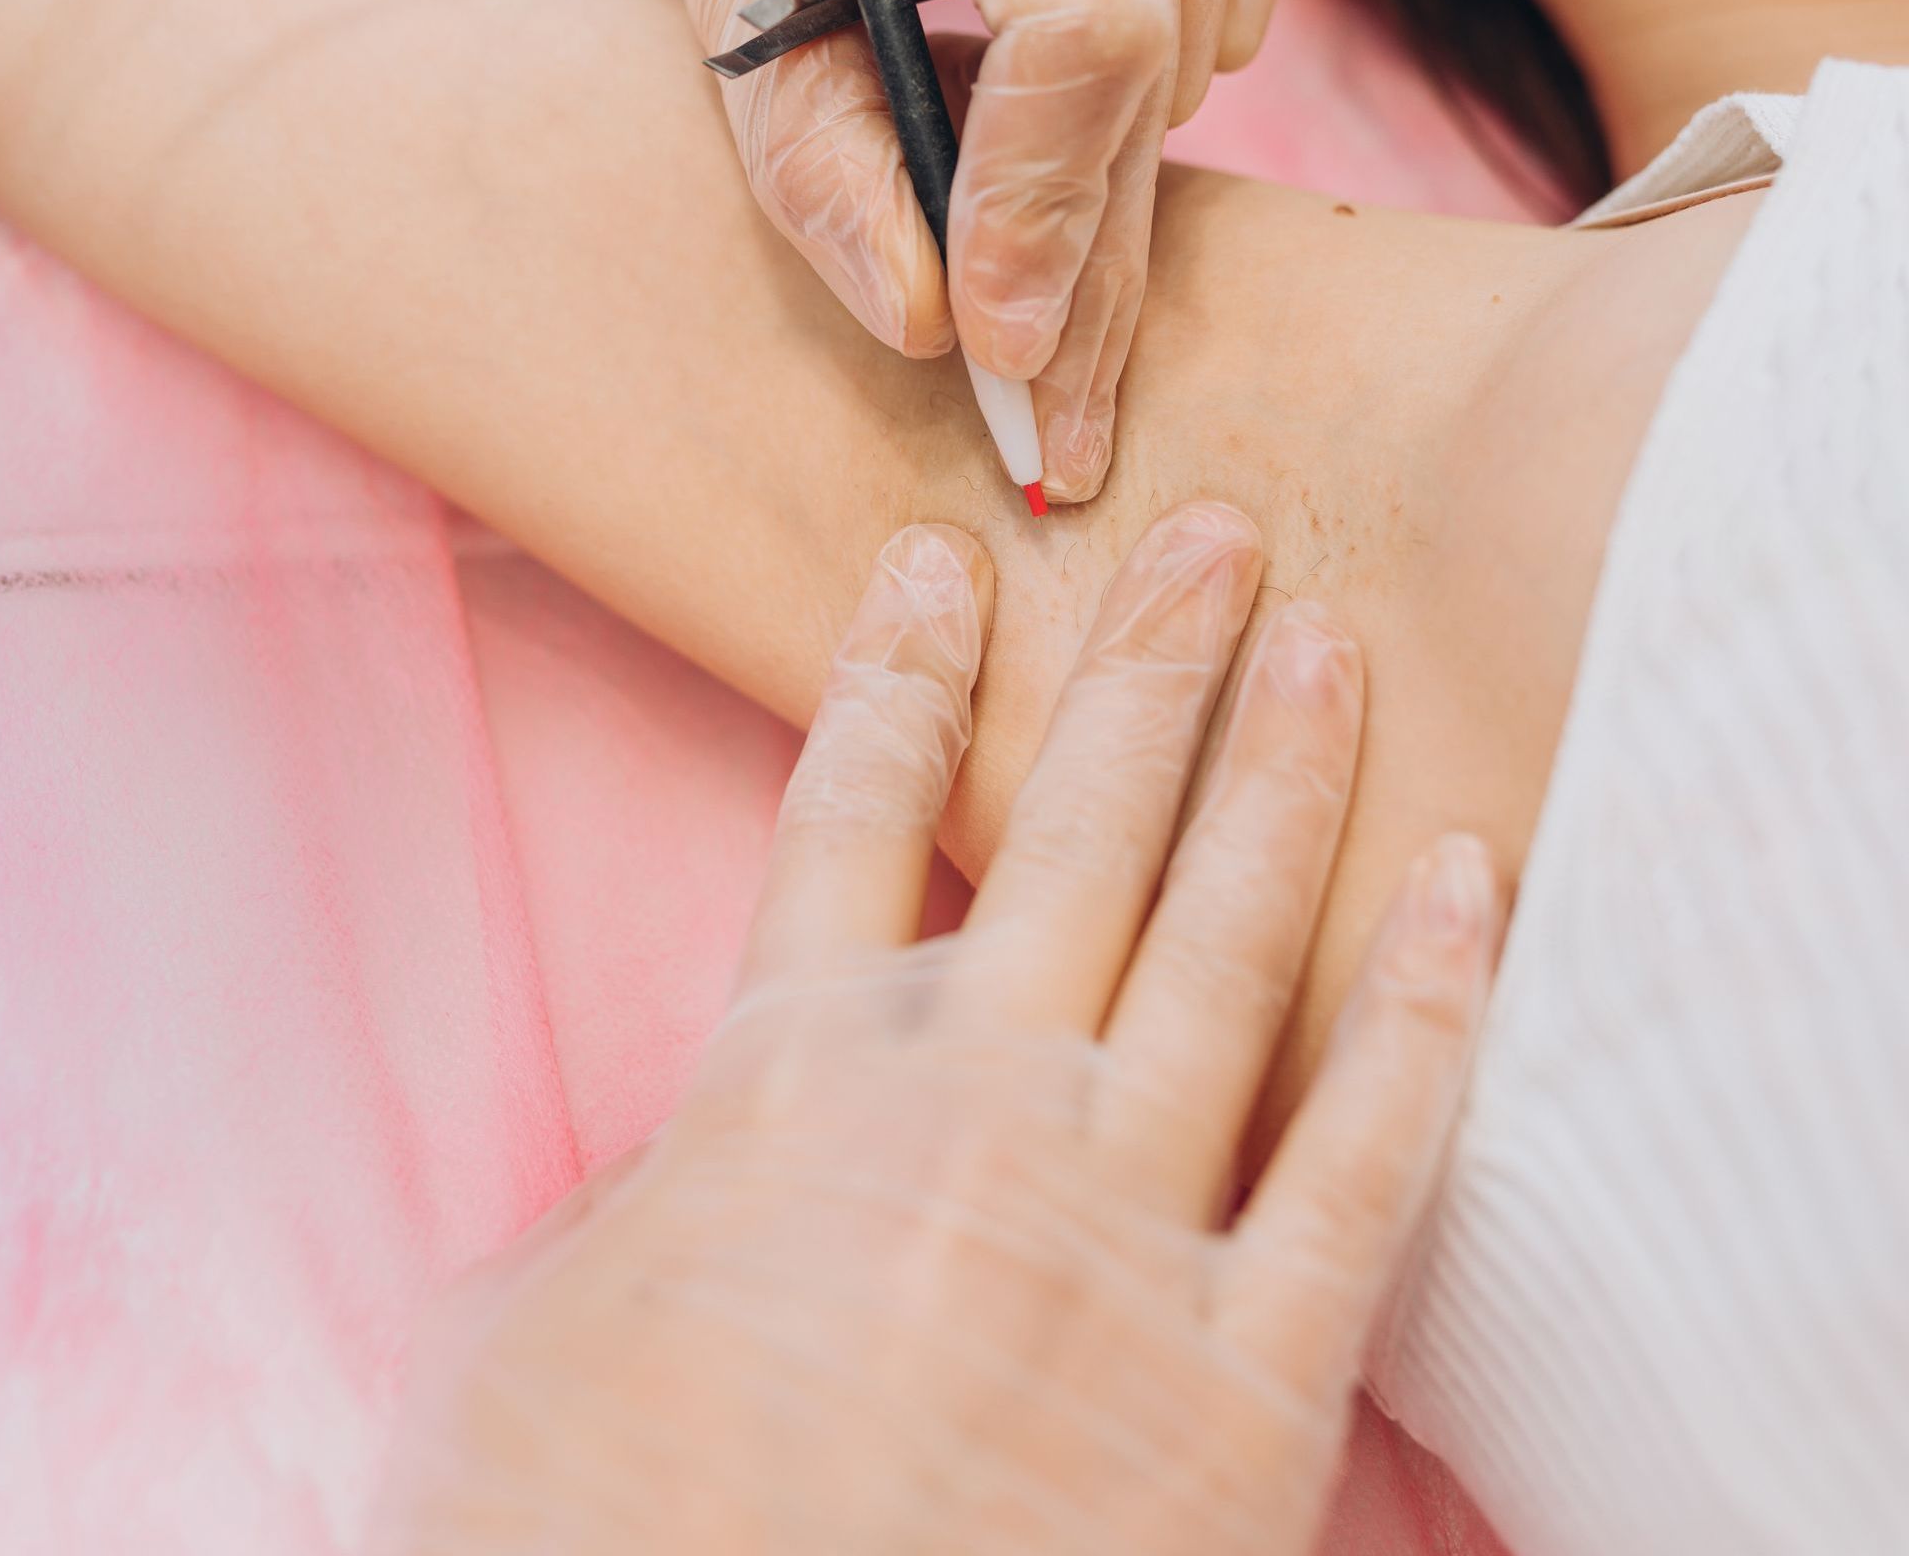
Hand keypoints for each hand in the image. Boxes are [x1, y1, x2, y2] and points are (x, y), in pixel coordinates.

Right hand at [374, 503, 1499, 1554]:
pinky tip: (1467, 880)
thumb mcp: (523, 1339)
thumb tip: (665, 1170)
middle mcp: (971, 1109)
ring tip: (1329, 639)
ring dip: (1283, 771)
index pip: (851, 814)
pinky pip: (1367, 1154)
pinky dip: (1424, 1006)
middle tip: (1217, 536)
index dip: (898, 673)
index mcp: (788, 1085)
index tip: (940, 565)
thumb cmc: (588, 1548)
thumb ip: (630, 1204)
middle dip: (1148, 667)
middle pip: (1074, 827)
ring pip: (1225, 934)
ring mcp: (1123, 1225)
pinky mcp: (1252, 1376)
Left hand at [459, 0, 1307, 501]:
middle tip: (1043, 417)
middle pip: (1147, 58)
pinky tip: (1058, 31)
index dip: (1047, 200)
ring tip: (1008, 166)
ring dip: (1108, 155)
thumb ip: (811, 153)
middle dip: (1083, 248)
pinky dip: (1152, 65)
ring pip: (1201, 49)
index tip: (1001, 349)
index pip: (1080, 16)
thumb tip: (930, 327)